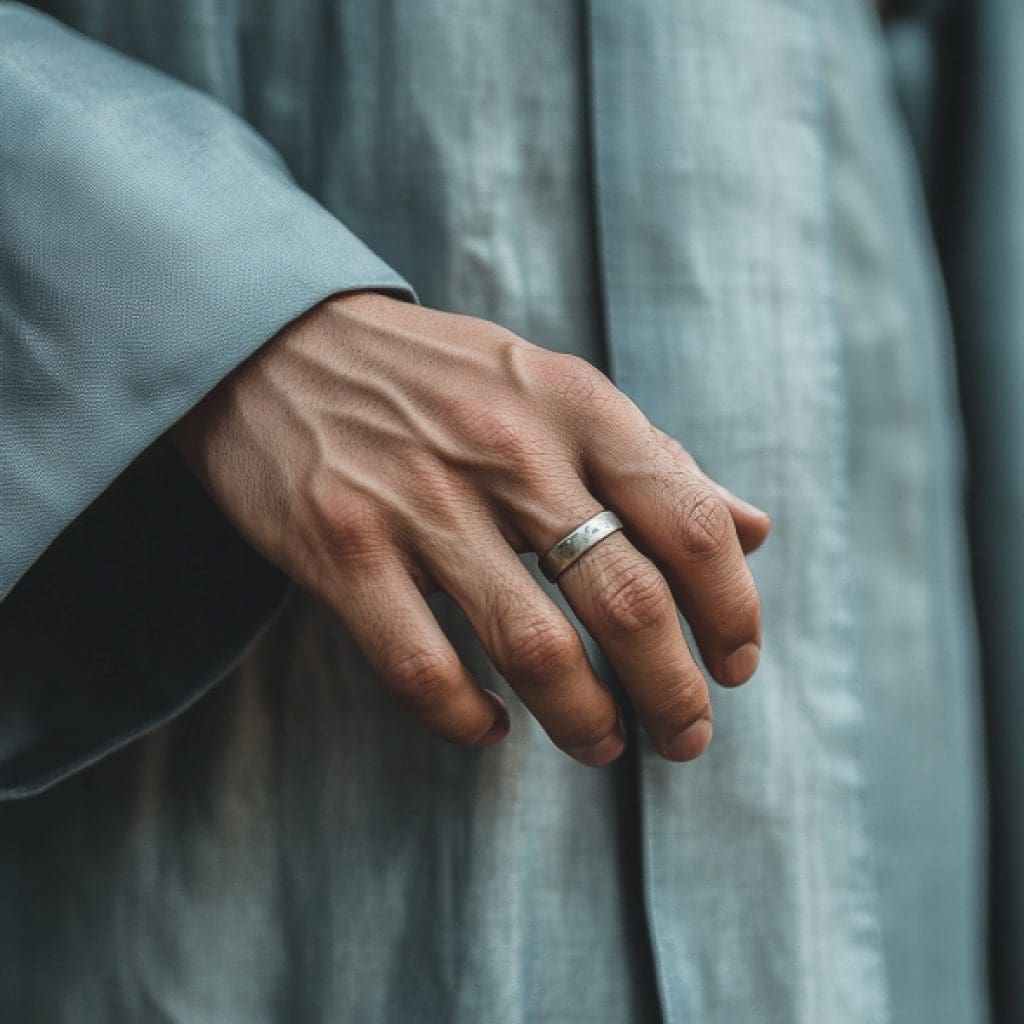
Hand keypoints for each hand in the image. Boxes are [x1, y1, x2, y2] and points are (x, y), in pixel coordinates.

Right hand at [172, 292, 769, 765]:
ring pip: (534, 649)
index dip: (732, 610)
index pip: (690, 521)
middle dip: (674, 690)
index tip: (736, 665)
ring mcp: (420, 501)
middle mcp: (508, 450)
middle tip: (685, 736)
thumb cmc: (438, 377)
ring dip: (585, 720)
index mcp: (574, 403)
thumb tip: (756, 530)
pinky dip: (466, 719)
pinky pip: (422, 667)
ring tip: (603, 746)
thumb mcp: (554, 387)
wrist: (278, 342)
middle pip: (627, 600)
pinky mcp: (343, 547)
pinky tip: (490, 729)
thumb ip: (654, 459)